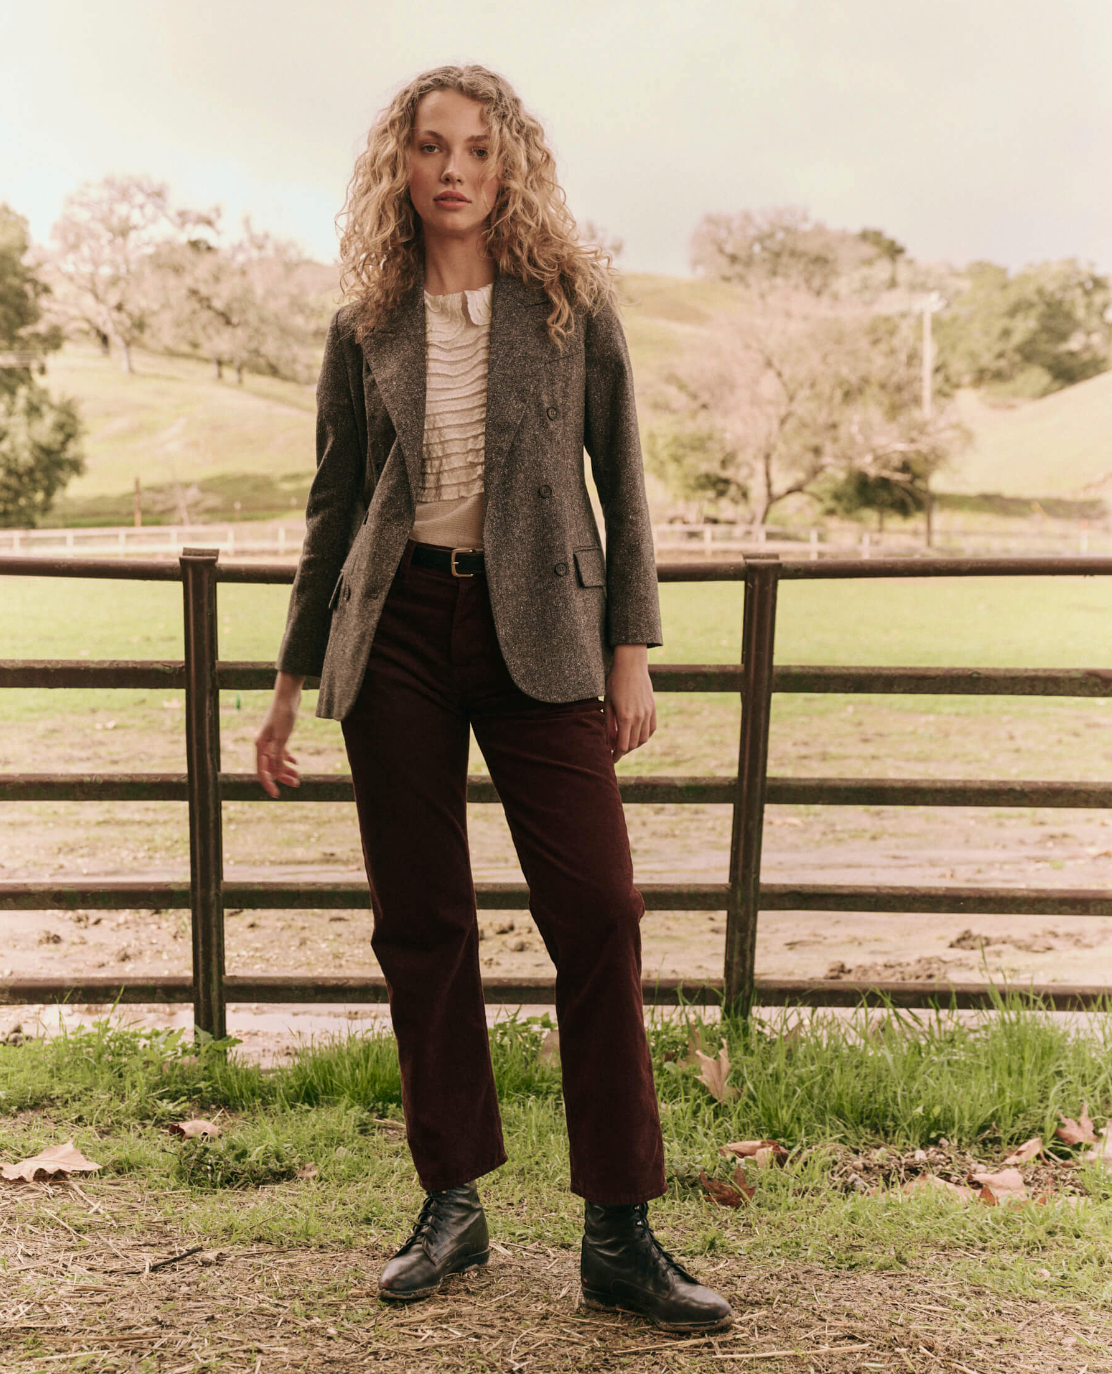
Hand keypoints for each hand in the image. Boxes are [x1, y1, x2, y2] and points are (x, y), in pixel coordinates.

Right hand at [255, 673, 303, 797]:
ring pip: (277, 760)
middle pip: (271, 766)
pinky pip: (281, 751)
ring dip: (286, 769)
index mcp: (261, 745)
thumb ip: (277, 755)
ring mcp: (271, 739)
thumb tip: (274, 772)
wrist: (288, 696)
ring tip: (299, 776)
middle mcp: (263, 744)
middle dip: (282, 777)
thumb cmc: (283, 714)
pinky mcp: (279, 735)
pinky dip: (287, 758)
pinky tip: (295, 762)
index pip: (262, 770)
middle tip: (297, 784)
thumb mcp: (282, 737)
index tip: (276, 794)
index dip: (268, 783)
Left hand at [603, 644, 656, 762]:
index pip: (623, 746)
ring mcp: (648, 713)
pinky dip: (645, 735)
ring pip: (644, 739)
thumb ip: (609, 725)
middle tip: (615, 751)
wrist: (631, 666)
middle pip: (634, 744)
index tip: (611, 759)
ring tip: (625, 742)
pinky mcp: (653, 708)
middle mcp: (639, 717)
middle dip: (624, 751)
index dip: (616, 755)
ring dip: (635, 744)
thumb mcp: (608, 704)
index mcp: (625, 717)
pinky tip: (637, 734)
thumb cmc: (615, 683)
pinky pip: (651, 729)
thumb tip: (609, 743)